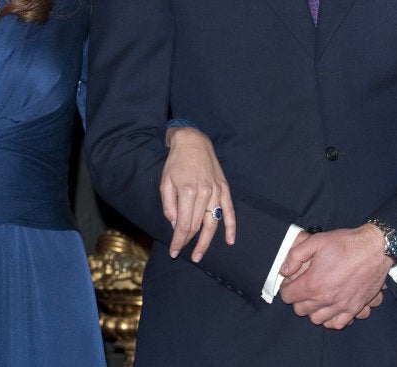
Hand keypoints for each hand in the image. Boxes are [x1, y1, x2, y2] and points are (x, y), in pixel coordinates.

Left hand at [161, 126, 235, 261]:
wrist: (193, 142)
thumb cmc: (176, 162)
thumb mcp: (165, 182)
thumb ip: (169, 205)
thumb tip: (175, 225)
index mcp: (188, 191)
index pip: (184, 224)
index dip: (179, 240)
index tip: (174, 251)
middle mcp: (205, 193)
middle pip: (198, 225)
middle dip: (189, 242)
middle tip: (183, 255)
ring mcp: (216, 191)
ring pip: (213, 223)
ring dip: (207, 241)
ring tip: (199, 254)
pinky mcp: (224, 188)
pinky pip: (229, 210)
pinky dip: (231, 226)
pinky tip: (229, 240)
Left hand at [279, 224, 392, 328]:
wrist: (374, 249)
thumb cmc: (344, 243)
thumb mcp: (315, 241)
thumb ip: (295, 256)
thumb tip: (284, 271)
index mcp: (313, 283)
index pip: (289, 297)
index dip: (286, 289)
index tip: (289, 282)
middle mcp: (326, 298)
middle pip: (301, 310)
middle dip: (297, 299)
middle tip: (301, 288)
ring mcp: (341, 306)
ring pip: (317, 319)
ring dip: (312, 310)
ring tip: (314, 298)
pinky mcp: (355, 308)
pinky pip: (338, 324)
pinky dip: (330, 319)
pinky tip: (329, 308)